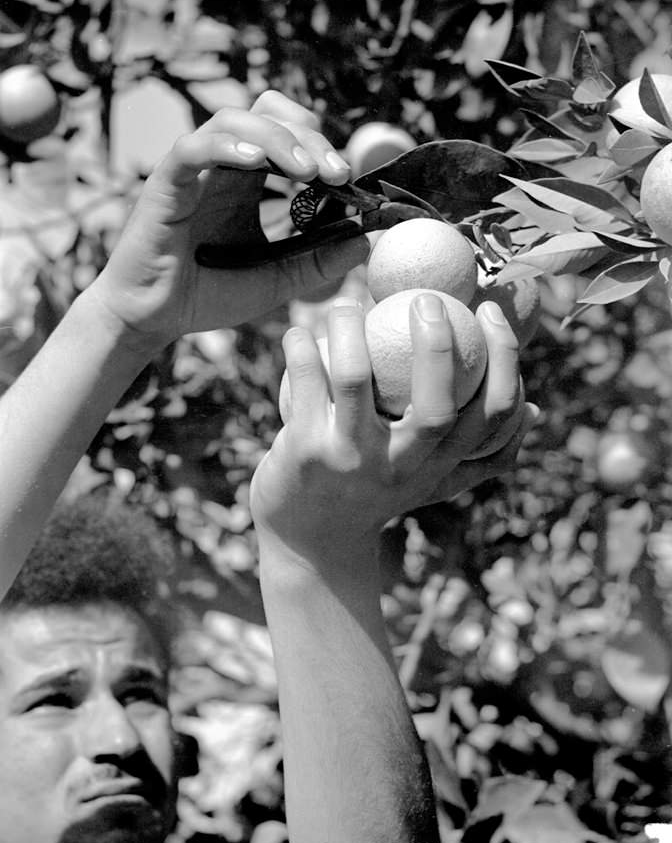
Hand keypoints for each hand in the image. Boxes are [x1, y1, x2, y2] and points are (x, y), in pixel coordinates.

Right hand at [88, 92, 368, 354]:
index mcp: (247, 180)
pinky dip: (225, 147)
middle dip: (307, 134)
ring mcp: (192, 170)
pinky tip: (254, 164)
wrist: (152, 319)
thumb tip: (364, 242)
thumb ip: (318, 262)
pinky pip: (191, 148)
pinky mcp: (165, 183)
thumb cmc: (206, 295)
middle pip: (266, 113)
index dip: (320, 144)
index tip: (347, 179)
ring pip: (233, 121)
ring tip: (307, 171)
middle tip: (336, 172)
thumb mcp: (276, 280)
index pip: (287, 132)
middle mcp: (221, 166)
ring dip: (277, 139)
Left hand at [250, 294, 536, 565]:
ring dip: (350, 328)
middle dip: (437, 346)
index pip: (492, 416)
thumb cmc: (379, 495)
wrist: (311, 542)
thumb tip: (534, 411)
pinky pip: (305, 379)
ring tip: (348, 305)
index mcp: (442, 467)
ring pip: (355, 378)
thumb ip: (482, 456)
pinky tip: (301, 330)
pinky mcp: (305, 451)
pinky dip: (302, 344)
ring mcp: (351, 460)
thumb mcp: (433, 484)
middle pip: (437, 408)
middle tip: (427, 300)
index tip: (489, 311)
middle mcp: (403, 468)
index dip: (504, 360)